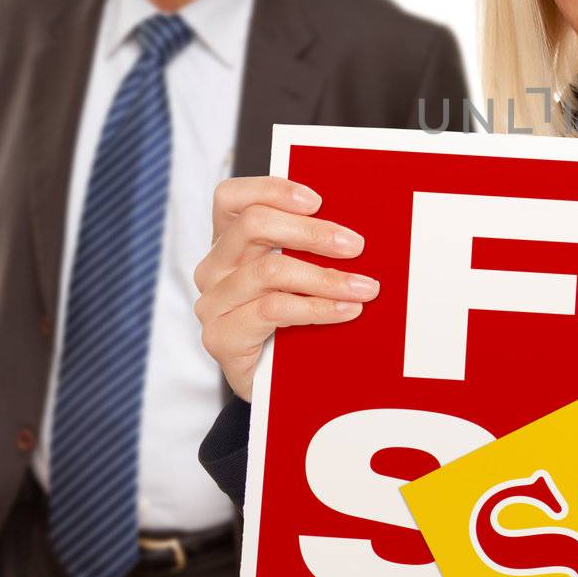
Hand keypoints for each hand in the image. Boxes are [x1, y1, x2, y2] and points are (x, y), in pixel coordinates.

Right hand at [193, 176, 375, 400]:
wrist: (275, 387)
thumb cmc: (293, 321)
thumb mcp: (301, 275)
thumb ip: (311, 247)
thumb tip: (357, 227)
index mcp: (229, 242)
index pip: (232, 198)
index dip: (272, 189)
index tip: (317, 200)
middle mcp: (214, 268)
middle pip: (253, 225)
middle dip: (311, 232)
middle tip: (355, 245)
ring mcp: (213, 303)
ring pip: (269, 271)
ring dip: (326, 277)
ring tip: (364, 287)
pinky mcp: (220, 337)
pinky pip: (272, 310)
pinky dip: (316, 308)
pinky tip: (346, 310)